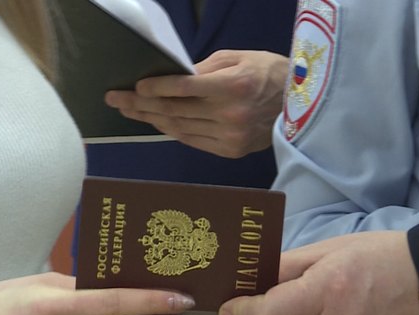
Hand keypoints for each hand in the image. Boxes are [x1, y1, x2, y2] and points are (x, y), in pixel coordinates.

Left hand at [104, 49, 288, 157]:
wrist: (302, 105)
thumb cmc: (270, 73)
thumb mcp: (238, 58)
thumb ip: (203, 69)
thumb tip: (171, 77)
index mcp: (233, 87)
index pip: (184, 88)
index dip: (156, 88)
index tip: (135, 87)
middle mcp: (230, 115)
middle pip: (175, 111)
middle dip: (142, 105)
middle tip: (117, 100)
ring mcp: (230, 136)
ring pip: (179, 128)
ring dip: (151, 120)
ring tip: (129, 111)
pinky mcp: (231, 151)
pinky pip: (192, 140)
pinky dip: (172, 131)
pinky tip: (156, 123)